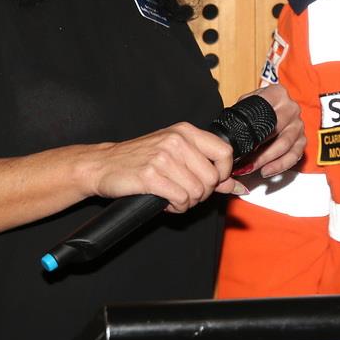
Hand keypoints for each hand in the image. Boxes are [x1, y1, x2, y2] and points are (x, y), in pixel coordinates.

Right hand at [86, 122, 234, 211]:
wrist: (103, 164)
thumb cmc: (139, 159)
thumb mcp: (175, 154)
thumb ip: (207, 167)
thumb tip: (235, 184)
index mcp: (185, 132)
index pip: (224, 152)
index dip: (224, 173)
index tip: (214, 182)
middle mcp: (176, 141)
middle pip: (212, 177)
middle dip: (203, 193)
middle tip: (187, 194)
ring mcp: (163, 157)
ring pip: (197, 191)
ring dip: (188, 202)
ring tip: (174, 198)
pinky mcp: (150, 176)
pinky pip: (180, 199)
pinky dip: (176, 207)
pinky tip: (166, 202)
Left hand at [236, 85, 305, 179]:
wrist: (275, 109)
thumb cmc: (258, 108)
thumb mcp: (247, 103)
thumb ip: (242, 112)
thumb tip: (227, 132)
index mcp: (278, 94)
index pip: (267, 114)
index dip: (254, 132)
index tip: (242, 145)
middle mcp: (292, 108)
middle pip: (276, 132)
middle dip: (259, 151)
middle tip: (244, 162)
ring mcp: (298, 124)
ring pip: (285, 146)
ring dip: (267, 160)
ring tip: (252, 168)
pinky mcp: (302, 139)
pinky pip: (294, 155)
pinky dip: (280, 165)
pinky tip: (267, 170)